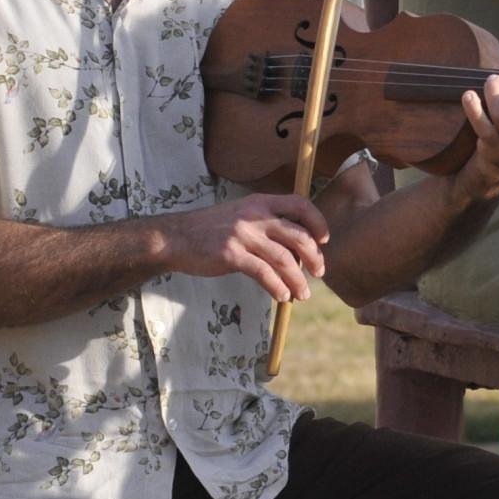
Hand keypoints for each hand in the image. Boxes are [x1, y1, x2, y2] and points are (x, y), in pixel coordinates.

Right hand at [166, 193, 329, 303]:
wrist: (174, 237)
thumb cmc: (211, 230)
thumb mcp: (241, 215)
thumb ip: (267, 224)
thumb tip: (297, 250)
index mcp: (260, 202)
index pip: (300, 204)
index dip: (317, 221)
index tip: (324, 239)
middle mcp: (255, 215)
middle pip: (299, 236)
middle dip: (315, 257)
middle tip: (319, 273)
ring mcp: (243, 235)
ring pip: (284, 259)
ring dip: (297, 280)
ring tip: (302, 294)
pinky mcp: (231, 255)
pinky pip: (264, 273)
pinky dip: (277, 287)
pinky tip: (282, 296)